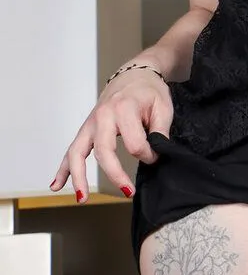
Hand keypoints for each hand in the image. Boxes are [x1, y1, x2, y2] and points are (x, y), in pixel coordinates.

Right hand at [48, 67, 173, 202]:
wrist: (134, 75)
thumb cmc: (149, 91)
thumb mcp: (163, 107)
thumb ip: (161, 132)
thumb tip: (156, 154)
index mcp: (124, 108)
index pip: (135, 143)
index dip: (148, 155)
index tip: (156, 155)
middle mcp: (103, 116)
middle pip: (103, 151)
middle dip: (115, 174)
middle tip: (128, 191)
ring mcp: (91, 123)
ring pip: (78, 152)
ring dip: (78, 176)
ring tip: (82, 198)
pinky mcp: (85, 130)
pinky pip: (71, 150)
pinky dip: (63, 169)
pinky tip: (57, 185)